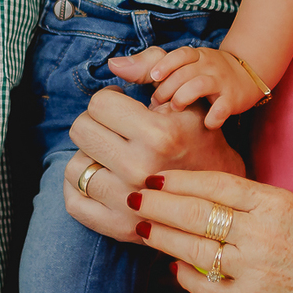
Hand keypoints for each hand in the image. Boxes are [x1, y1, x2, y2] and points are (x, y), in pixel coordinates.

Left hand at [65, 86, 244, 242]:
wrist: (219, 199)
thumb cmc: (200, 141)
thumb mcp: (186, 100)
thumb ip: (153, 68)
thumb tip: (113, 64)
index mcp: (158, 135)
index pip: (99, 103)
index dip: (110, 99)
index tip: (122, 105)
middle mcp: (139, 169)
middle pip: (81, 130)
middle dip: (97, 123)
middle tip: (115, 129)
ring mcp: (126, 203)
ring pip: (75, 166)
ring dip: (90, 156)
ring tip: (112, 155)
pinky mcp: (116, 228)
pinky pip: (73, 201)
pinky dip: (80, 188)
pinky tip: (101, 177)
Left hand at [121, 168, 292, 292]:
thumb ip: (253, 201)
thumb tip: (203, 193)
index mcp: (275, 205)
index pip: (215, 184)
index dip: (180, 179)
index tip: (156, 176)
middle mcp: (262, 235)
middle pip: (195, 214)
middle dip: (158, 203)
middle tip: (133, 195)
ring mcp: (254, 271)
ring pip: (192, 249)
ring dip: (162, 236)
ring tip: (143, 225)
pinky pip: (205, 285)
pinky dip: (184, 274)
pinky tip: (172, 265)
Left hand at [143, 47, 260, 127]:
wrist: (246, 76)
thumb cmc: (201, 74)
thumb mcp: (177, 66)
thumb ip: (146, 66)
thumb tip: (112, 64)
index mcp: (194, 56)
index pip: (180, 55)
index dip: (166, 66)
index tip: (153, 79)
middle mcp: (208, 65)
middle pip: (184, 72)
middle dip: (168, 89)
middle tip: (157, 104)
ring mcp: (222, 82)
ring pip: (199, 85)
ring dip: (183, 98)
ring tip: (175, 109)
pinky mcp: (233, 100)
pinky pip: (223, 107)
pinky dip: (213, 116)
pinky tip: (205, 124)